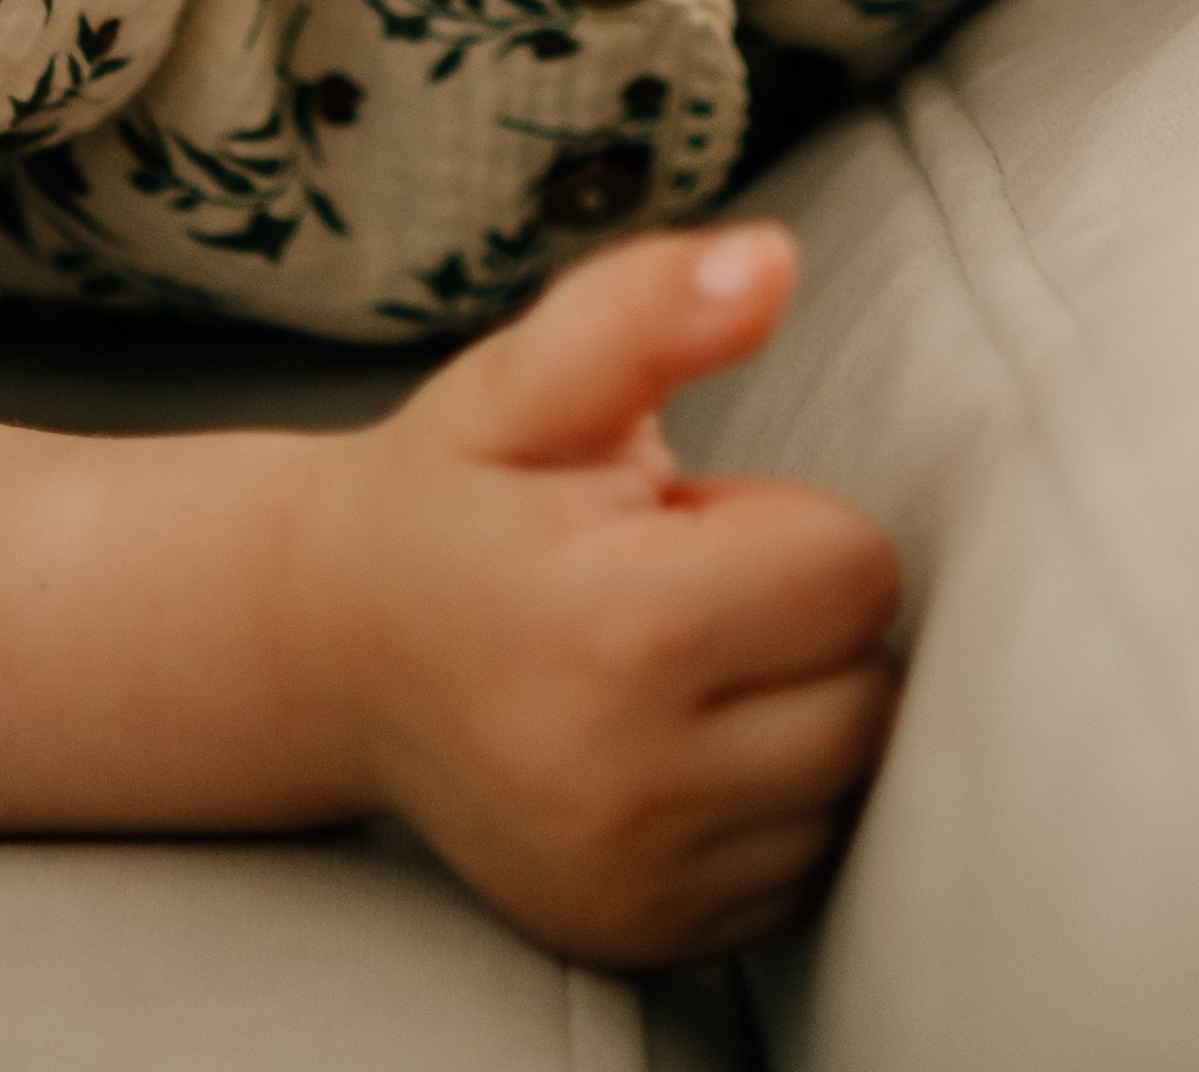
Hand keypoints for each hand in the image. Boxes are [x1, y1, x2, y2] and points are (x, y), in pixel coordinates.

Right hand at [305, 220, 899, 963]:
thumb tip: (774, 259)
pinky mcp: (649, 939)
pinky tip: (674, 742)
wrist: (328, 651)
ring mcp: (637, 879)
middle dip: (799, 619)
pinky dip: (770, 802)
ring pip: (850, 784)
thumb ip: (650, 309)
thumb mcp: (528, 379)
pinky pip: (805, 864)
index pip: (855, 568)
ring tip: (672, 664)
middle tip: (675, 589)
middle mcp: (624, 782)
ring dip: (796, 714)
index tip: (679, 520)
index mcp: (604, 628)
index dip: (780, 519)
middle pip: (871, 688)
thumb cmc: (453, 493)